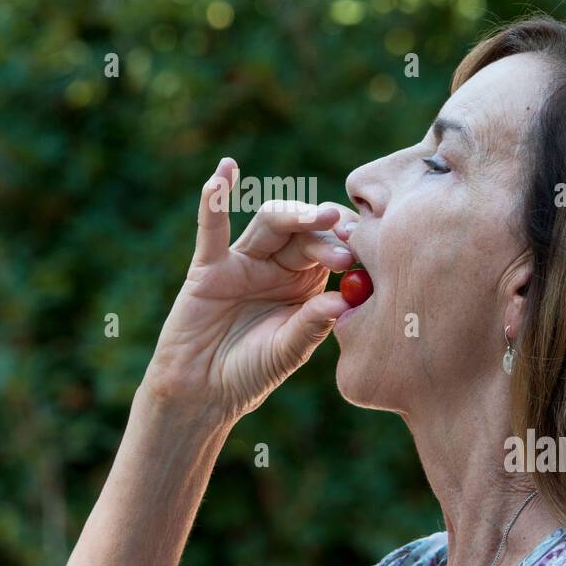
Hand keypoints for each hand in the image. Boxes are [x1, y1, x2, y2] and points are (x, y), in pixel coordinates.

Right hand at [138, 158, 357, 426]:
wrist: (203, 394)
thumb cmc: (250, 373)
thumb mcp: (287, 352)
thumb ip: (311, 326)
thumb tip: (342, 301)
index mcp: (306, 282)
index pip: (330, 247)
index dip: (346, 241)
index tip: (363, 247)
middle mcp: (278, 265)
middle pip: (304, 230)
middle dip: (324, 229)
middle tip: (344, 232)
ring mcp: (244, 261)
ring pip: (271, 223)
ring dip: (294, 215)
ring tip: (318, 217)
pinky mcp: (210, 266)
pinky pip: (213, 228)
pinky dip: (215, 199)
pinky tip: (225, 171)